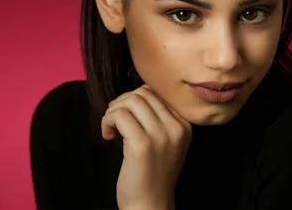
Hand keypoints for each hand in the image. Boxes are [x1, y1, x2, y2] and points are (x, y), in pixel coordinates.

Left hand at [102, 84, 191, 209]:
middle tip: (115, 122)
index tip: (126, 117)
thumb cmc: (151, 174)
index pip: (156, 92)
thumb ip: (157, 118)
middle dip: (121, 103)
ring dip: (113, 112)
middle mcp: (176, 128)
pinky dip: (107, 121)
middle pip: (142, 94)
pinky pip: (119, 116)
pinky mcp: (142, 145)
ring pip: (130, 102)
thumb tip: (135, 93)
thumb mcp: (164, 142)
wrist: (150, 205)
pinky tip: (108, 136)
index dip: (134, 99)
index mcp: (184, 125)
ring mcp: (161, 136)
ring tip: (111, 128)